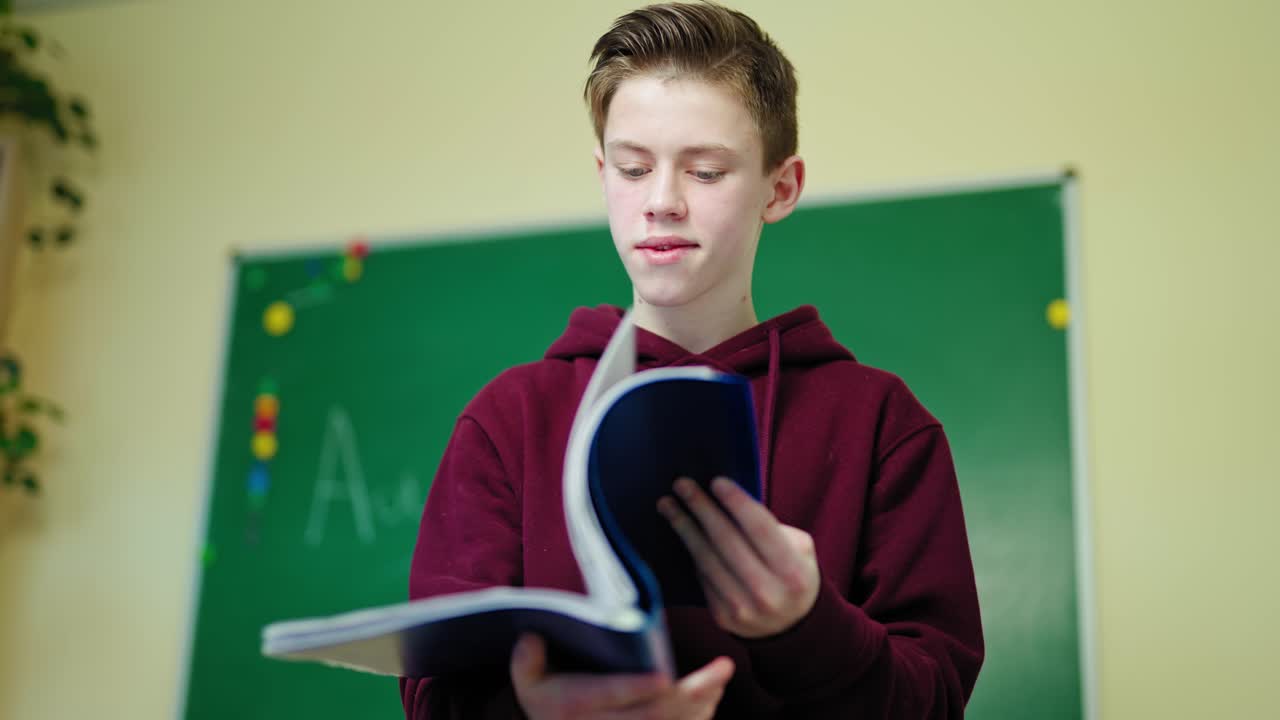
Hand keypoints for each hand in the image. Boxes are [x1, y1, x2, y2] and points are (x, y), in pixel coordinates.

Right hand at [510, 634, 732, 719]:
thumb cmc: (548, 700)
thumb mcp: (528, 680)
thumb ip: (527, 660)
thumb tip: (532, 636)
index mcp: (575, 707)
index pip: (609, 696)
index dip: (636, 688)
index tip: (663, 674)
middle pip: (655, 716)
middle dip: (693, 694)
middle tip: (722, 668)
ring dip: (703, 704)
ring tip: (721, 674)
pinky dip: (700, 718)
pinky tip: (712, 694)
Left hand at [658, 477, 819, 638]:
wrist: (791, 626)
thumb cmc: (793, 574)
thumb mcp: (800, 550)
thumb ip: (772, 528)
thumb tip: (728, 502)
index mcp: (793, 573)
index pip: (760, 528)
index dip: (736, 502)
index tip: (716, 481)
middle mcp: (767, 593)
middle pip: (726, 541)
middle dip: (701, 509)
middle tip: (682, 485)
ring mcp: (742, 608)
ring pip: (706, 559)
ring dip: (684, 528)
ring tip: (668, 505)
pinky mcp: (722, 617)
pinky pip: (702, 575)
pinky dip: (692, 551)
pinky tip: (682, 531)